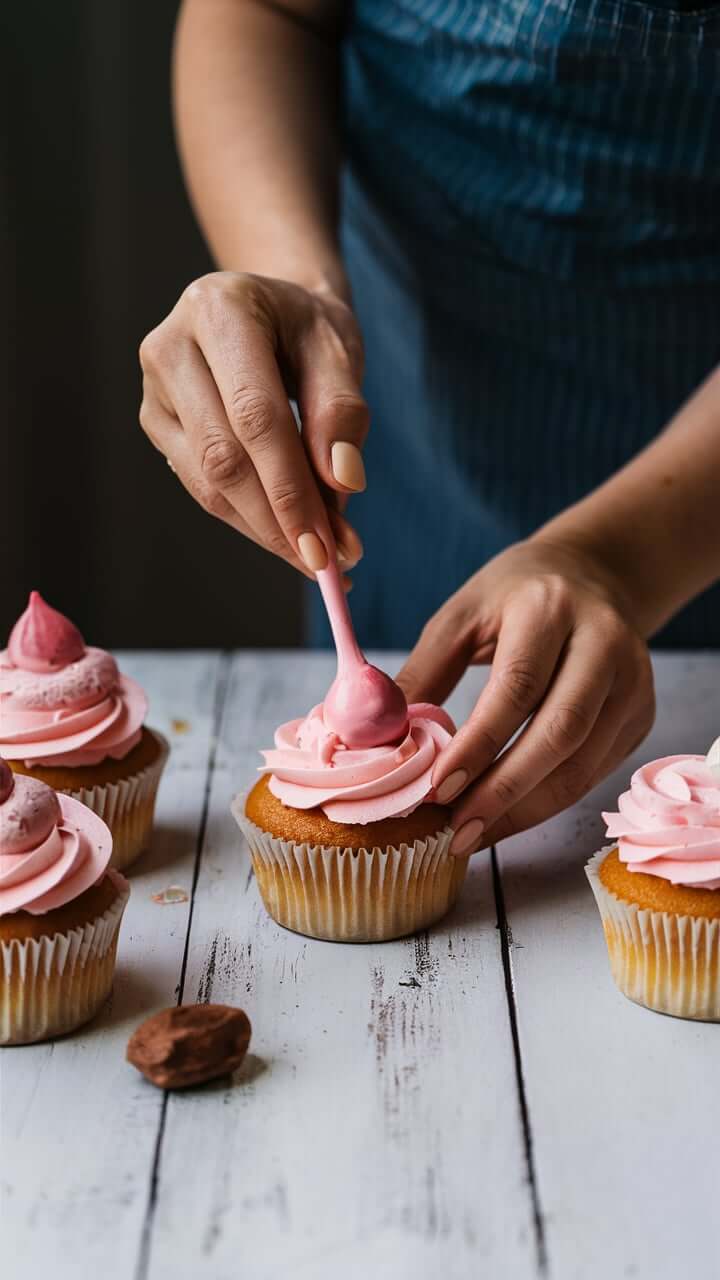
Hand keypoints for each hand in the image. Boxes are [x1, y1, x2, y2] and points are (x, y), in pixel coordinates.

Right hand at [139, 272, 367, 575]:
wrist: (269, 309)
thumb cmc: (306, 327)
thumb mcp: (337, 348)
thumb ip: (341, 412)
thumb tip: (343, 483)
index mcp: (219, 310)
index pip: (254, 416)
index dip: (290, 487)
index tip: (328, 545)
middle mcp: (171, 346)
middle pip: (224, 456)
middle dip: (279, 521)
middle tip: (329, 564)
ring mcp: (155, 389)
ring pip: (208, 482)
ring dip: (266, 529)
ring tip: (320, 556)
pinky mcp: (157, 423)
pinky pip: (202, 487)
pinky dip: (250, 520)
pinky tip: (289, 536)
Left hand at [397, 538, 655, 853]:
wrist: (594, 575)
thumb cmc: (515, 598)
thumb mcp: (461, 616)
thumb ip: (422, 673)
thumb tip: (377, 739)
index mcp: (550, 608)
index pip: (517, 687)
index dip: (478, 744)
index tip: (437, 790)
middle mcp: (604, 643)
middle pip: (561, 732)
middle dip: (505, 791)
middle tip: (456, 830)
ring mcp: (632, 682)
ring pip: (584, 764)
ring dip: (526, 810)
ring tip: (474, 834)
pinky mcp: (641, 714)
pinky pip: (594, 772)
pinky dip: (548, 803)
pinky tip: (507, 817)